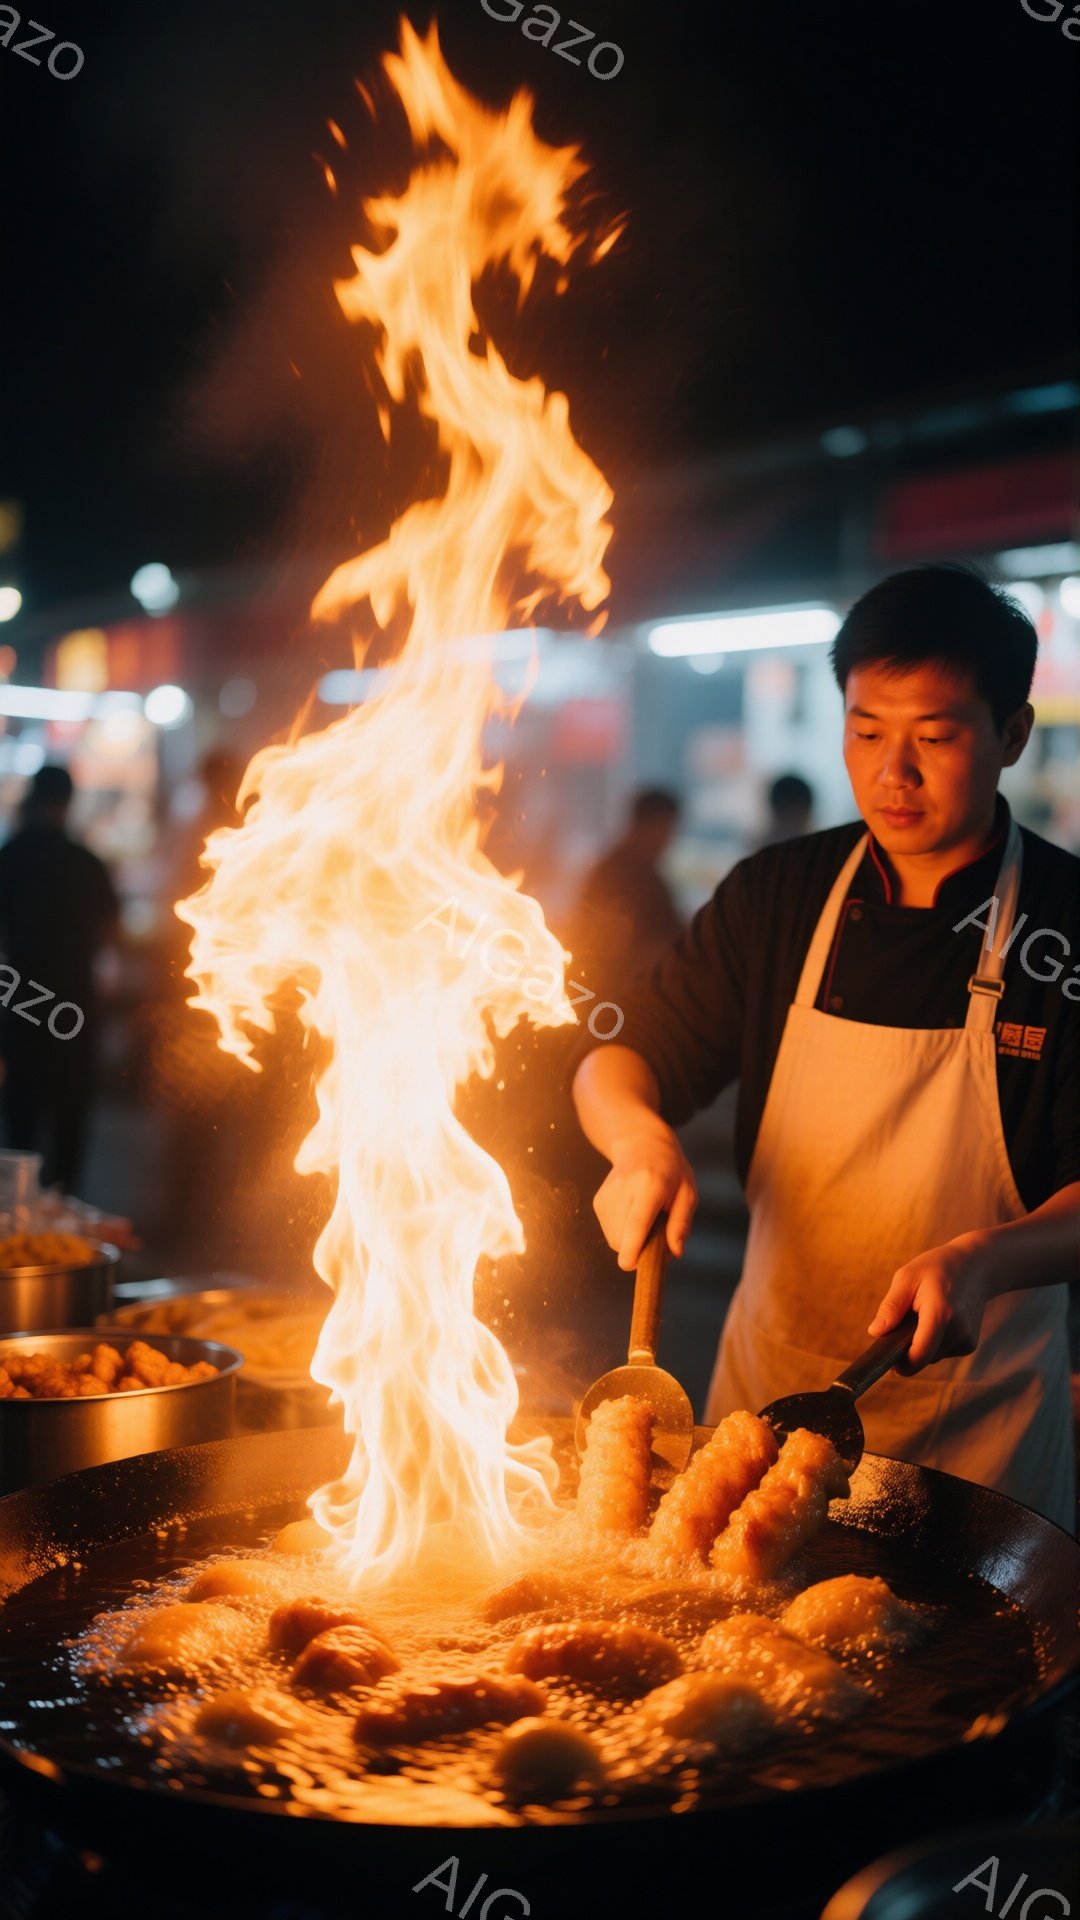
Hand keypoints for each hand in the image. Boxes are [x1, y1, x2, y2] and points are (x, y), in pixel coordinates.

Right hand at [593, 1118, 696, 1269]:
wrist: (642, 1145)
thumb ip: (681, 1223)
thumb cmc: (671, 1171)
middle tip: (658, 1237)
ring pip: (614, 1238)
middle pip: (623, 1236)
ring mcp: (606, 1194)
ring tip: (645, 1220)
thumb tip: (675, 1252)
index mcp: (650, 1184)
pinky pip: (609, 1232)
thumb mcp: (687, 1193)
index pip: (638, 1220)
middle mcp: (624, 1188)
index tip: (628, 1265)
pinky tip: (632, 1215)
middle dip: (640, 1249)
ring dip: (630, 1241)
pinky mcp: (598, 1201)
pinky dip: (622, 1233)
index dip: (632, 1245)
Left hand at [867, 1230, 997, 1372]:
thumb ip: (891, 1307)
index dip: (900, 1363)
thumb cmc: (937, 1268)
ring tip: (923, 1314)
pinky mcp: (970, 1344)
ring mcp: (967, 1340)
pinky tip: (937, 1319)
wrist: (977, 1266)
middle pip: (922, 1358)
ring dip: (920, 1343)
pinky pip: (941, 1352)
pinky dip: (933, 1341)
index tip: (886, 1357)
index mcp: (940, 1314)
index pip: (919, 1355)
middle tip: (903, 1320)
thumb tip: (875, 1333)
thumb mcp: (907, 1277)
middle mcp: (958, 1331)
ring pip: (931, 1357)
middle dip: (907, 1347)